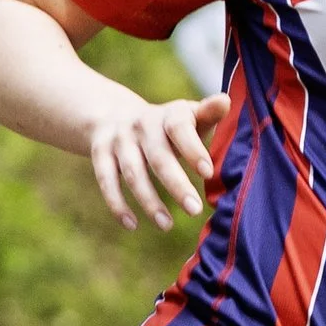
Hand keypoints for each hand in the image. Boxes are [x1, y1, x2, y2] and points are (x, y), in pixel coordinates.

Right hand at [90, 94, 227, 230]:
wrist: (117, 115)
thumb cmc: (170, 126)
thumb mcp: (189, 117)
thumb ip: (208, 114)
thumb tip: (225, 101)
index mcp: (169, 114)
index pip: (179, 128)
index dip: (193, 149)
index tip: (208, 173)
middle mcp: (142, 124)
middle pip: (158, 156)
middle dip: (176, 184)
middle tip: (194, 210)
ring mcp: (119, 139)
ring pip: (133, 173)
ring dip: (149, 201)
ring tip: (166, 225)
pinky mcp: (100, 154)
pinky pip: (106, 180)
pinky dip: (117, 204)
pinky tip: (132, 225)